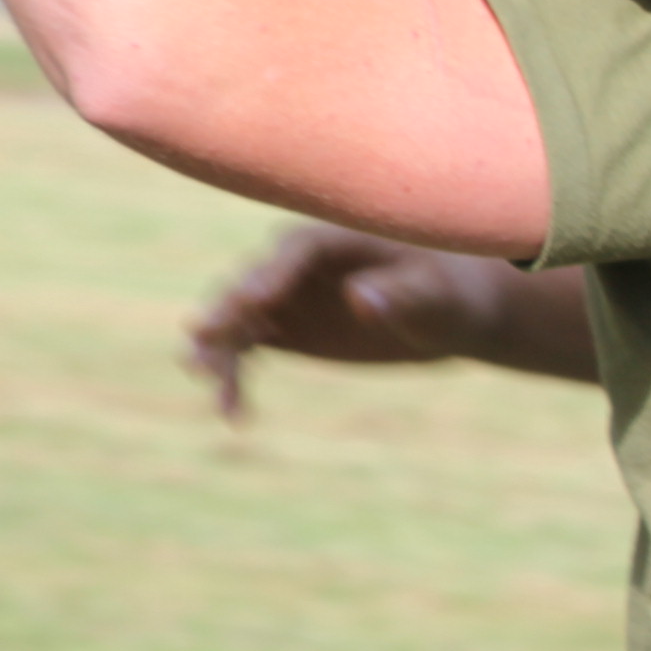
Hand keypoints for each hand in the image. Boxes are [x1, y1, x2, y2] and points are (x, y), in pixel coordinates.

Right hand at [185, 224, 519, 417]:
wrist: (445, 314)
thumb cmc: (446, 293)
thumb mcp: (435, 296)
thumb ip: (401, 295)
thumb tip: (359, 298)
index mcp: (335, 237)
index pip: (296, 250)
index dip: (273, 273)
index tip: (254, 300)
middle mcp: (295, 263)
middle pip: (250, 281)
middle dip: (228, 310)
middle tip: (204, 339)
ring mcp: (282, 296)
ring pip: (235, 319)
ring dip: (217, 349)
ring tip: (211, 382)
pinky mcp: (281, 329)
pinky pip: (243, 350)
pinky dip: (233, 377)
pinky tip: (234, 414)